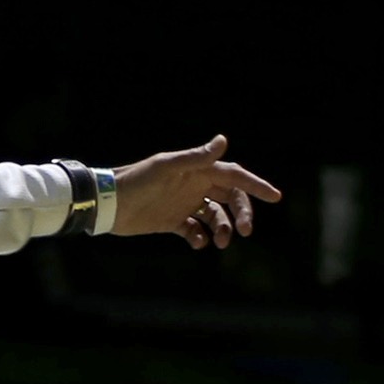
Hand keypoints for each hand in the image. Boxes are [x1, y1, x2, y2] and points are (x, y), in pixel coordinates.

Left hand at [109, 136, 282, 249]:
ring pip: (215, 217)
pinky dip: (200, 238)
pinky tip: (197, 243)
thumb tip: (223, 140)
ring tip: (219, 242)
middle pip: (230, 199)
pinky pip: (195, 230)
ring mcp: (184, 204)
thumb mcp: (167, 167)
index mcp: (197, 171)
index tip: (275, 197)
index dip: (255, 185)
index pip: (235, 176)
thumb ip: (196, 157)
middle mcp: (194, 186)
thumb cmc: (137, 180)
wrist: (108, 203)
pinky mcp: (172, 221)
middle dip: (241, 214)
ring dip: (222, 229)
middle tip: (244, 231)